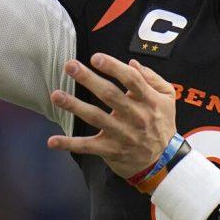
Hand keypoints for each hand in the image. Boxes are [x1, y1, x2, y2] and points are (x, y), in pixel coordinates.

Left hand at [47, 53, 178, 177]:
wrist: (163, 161)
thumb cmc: (162, 124)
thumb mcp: (167, 98)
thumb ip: (151, 78)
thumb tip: (132, 63)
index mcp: (148, 100)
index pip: (131, 80)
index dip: (113, 67)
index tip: (96, 58)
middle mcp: (135, 117)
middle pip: (109, 95)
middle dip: (88, 79)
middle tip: (70, 66)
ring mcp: (122, 135)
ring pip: (96, 117)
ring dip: (74, 106)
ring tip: (56, 95)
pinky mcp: (110, 150)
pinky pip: (87, 147)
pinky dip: (69, 144)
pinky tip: (52, 141)